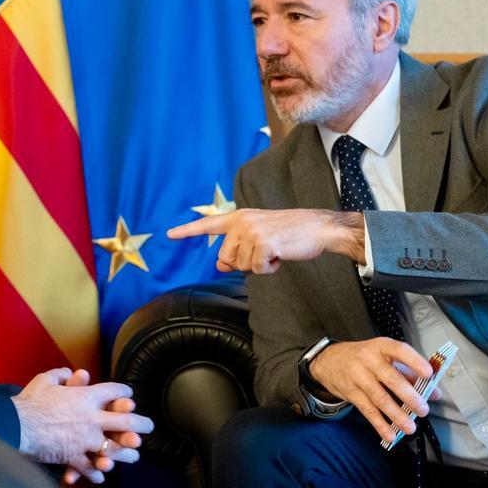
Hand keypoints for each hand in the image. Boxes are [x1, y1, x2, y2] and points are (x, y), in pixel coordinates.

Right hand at [13, 368, 152, 483]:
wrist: (16, 425)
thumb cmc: (29, 402)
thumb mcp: (44, 380)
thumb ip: (60, 375)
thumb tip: (69, 372)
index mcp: (86, 396)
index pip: (114, 391)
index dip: (124, 393)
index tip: (129, 396)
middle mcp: (91, 418)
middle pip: (125, 421)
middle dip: (140, 423)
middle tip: (149, 426)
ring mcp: (84, 439)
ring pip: (114, 447)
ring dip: (126, 452)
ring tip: (135, 455)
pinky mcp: (74, 456)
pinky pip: (90, 467)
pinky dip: (97, 472)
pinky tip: (102, 474)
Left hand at [166, 208, 364, 272]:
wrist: (318, 228)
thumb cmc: (290, 234)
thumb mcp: (259, 238)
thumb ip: (237, 249)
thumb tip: (219, 266)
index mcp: (239, 217)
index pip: (208, 224)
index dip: (187, 231)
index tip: (169, 234)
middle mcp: (241, 222)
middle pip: (226, 258)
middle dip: (244, 263)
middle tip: (266, 251)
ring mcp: (251, 231)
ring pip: (241, 266)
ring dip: (259, 265)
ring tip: (275, 250)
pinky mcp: (263, 243)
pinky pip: (256, 269)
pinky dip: (270, 268)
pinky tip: (281, 255)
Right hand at [308, 338, 442, 443]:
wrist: (329, 361)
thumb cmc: (364, 358)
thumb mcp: (385, 357)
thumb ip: (411, 373)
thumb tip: (435, 393)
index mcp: (382, 347)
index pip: (400, 351)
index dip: (415, 362)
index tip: (429, 374)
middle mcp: (369, 360)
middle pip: (391, 379)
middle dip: (409, 396)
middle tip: (423, 410)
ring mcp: (358, 376)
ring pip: (379, 398)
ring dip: (396, 415)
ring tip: (410, 427)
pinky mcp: (350, 392)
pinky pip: (367, 410)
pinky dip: (380, 424)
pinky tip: (390, 434)